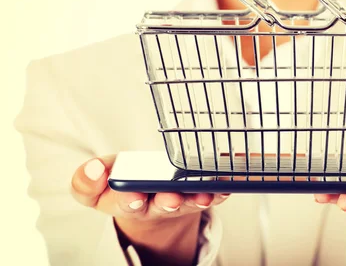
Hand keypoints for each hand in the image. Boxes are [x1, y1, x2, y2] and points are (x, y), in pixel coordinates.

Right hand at [71, 155, 229, 264]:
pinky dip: (223, 187)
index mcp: (129, 202)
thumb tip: (93, 169)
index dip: (131, 200)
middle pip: (164, 205)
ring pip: (192, 200)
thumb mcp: (95, 187)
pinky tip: (230, 182)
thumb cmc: (120, 188)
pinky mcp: (201, 193)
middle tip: (171, 198)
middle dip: (167, 201)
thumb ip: (86, 181)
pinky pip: (215, 191)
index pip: (128, 204)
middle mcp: (158, 204)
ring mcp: (182, 199)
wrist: (147, 197)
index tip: (134, 196)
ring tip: (205, 194)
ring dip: (199, 197)